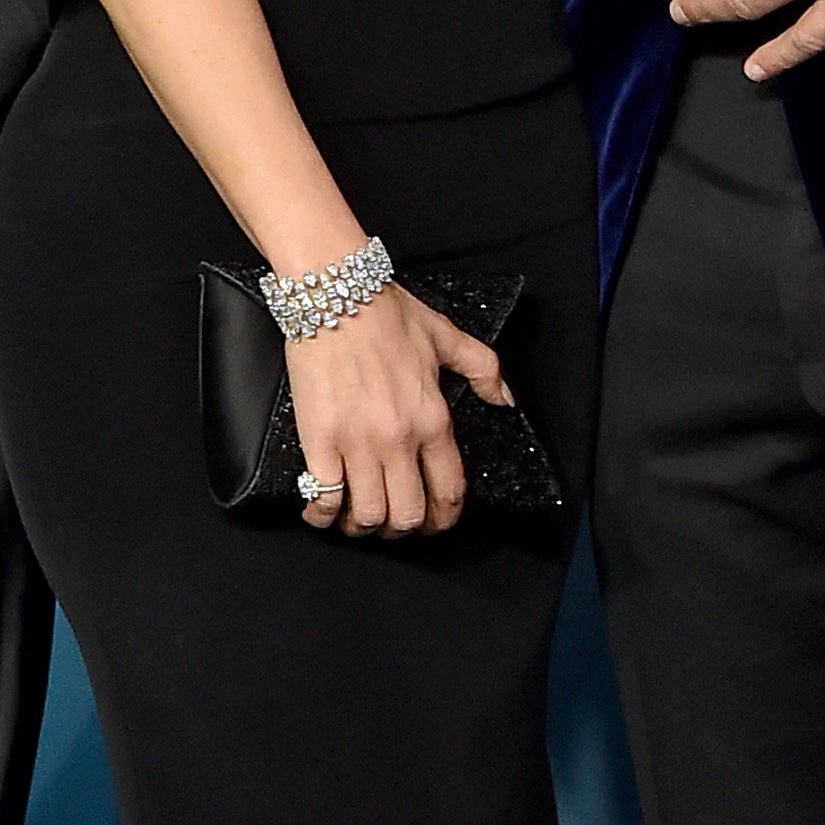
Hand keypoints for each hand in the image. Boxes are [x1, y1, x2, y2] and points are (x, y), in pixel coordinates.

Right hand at [288, 288, 510, 538]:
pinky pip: (324, 497)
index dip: (444, 520)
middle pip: (408, 514)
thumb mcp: (446, 336)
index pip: (449, 490)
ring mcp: (358, 443)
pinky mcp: (319, 441)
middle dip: (402, 530)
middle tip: (393, 526)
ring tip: (357, 521)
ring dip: (364, 527)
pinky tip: (322, 513)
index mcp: (433, 418)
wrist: (335, 294)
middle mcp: (400, 438)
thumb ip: (483, 368)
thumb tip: (505, 397)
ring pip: (368, 514)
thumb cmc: (385, 312)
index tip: (434, 524)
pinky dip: (323, 515)